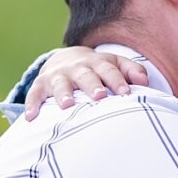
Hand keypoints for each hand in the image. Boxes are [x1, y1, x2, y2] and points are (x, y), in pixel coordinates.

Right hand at [22, 46, 148, 120]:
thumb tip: (145, 81)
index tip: (125, 92)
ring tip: (66, 106)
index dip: (117, 80)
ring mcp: (58, 76)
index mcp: (97, 63)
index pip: (109, 69)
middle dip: (92, 85)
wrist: (64, 59)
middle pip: (86, 75)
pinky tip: (31, 118)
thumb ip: (131, 71)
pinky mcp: (41, 85)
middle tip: (100, 97)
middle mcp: (77, 68)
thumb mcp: (113, 65)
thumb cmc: (97, 69)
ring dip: (63, 94)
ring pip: (60, 84)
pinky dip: (32, 105)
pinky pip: (35, 95)